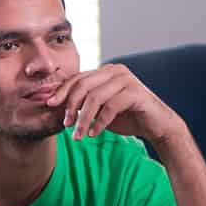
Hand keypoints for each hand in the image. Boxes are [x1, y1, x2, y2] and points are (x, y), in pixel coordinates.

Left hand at [48, 64, 183, 146]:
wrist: (156, 126)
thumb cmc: (124, 117)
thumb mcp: (98, 109)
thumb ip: (81, 103)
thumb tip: (54, 104)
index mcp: (105, 71)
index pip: (77, 78)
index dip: (62, 91)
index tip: (49, 105)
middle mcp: (115, 71)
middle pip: (83, 85)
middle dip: (70, 106)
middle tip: (65, 124)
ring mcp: (127, 80)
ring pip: (95, 97)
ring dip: (84, 119)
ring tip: (77, 135)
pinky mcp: (136, 92)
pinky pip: (111, 107)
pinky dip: (99, 122)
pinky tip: (93, 134)